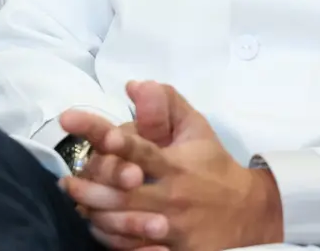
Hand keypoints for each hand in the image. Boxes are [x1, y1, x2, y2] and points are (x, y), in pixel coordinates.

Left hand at [59, 82, 282, 250]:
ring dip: (94, 212)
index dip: (111, 139)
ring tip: (76, 202)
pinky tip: (98, 227)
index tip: (74, 122)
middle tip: (67, 180)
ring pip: (123, 223)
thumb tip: (133, 85)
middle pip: (121, 193)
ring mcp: (173, 228)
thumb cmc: (214, 166)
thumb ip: (166, 104)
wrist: (252, 215)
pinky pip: (135, 249)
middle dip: (89, 185)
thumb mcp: (197, 129)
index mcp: (175, 164)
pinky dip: (112, 239)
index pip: (139, 148)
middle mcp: (172, 196)